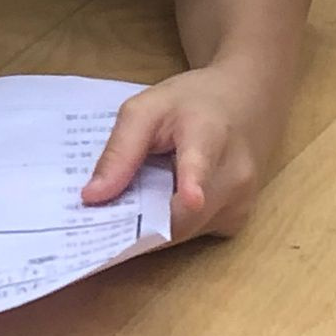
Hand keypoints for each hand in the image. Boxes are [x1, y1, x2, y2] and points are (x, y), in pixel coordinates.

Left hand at [82, 65, 278, 240]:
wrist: (243, 102)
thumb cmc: (190, 103)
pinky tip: (156, 207)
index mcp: (208, 135)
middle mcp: (234, 173)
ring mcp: (241, 201)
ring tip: (127, 207)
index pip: (201, 162)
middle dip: (137, 223)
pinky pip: (194, 234)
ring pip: (184, 231)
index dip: (194, 182)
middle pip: (181, 216)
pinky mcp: (238, 219)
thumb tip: (92, 198)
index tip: (192, 198)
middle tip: (99, 222)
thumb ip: (120, 151)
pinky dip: (168, 227)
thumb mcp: (145, 109)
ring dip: (150, 227)